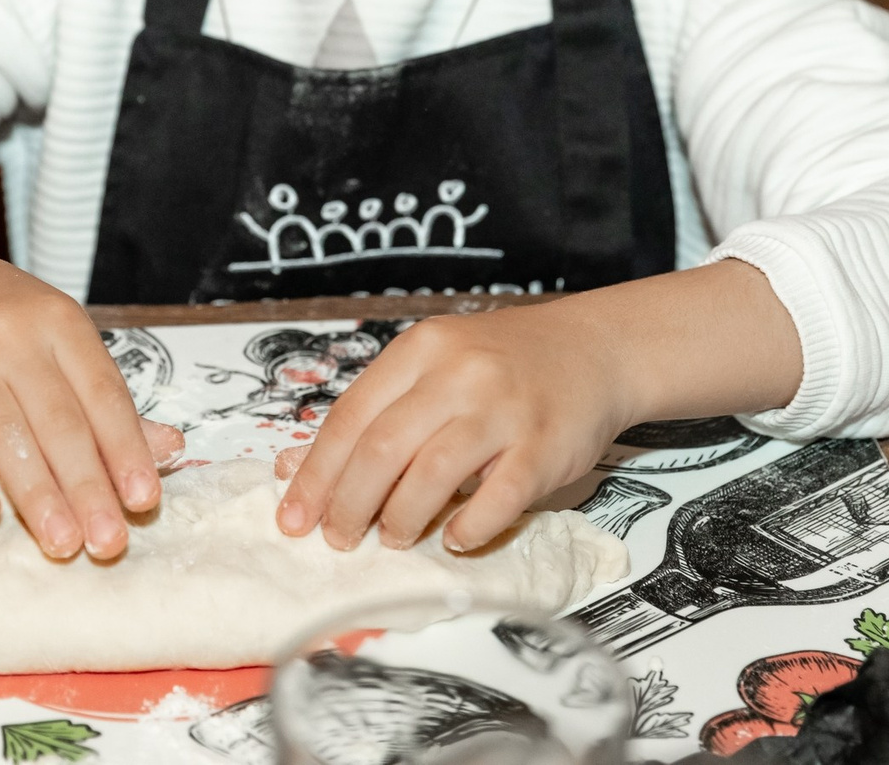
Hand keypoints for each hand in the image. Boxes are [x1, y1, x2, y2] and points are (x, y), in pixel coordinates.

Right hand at [0, 245, 163, 559]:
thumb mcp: (61, 341)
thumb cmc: (2, 322)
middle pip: (60, 421)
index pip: (103, 395)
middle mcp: (13, 337)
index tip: (144, 501)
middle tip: (108, 542)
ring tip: (62, 543)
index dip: (126, 449)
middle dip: (88, 487)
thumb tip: (169, 450)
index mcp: (61, 323)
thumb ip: (107, 401)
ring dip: (37, 494)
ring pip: (6, 432)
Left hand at [277, 304, 634, 554]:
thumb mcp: (432, 366)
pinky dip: (468, 527)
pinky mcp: (544, 448)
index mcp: (422, 350)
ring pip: (431, 475)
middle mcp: (460, 374)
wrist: (594, 350)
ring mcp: (504, 410)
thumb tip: (298, 466)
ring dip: (401, 518)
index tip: (294, 517)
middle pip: (382, 449)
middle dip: (349, 505)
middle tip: (338, 537)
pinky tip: (454, 536)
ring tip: (392, 536)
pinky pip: (496, 500)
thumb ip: (372, 412)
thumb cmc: (503, 363)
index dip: (316, 474)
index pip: (351, 418)